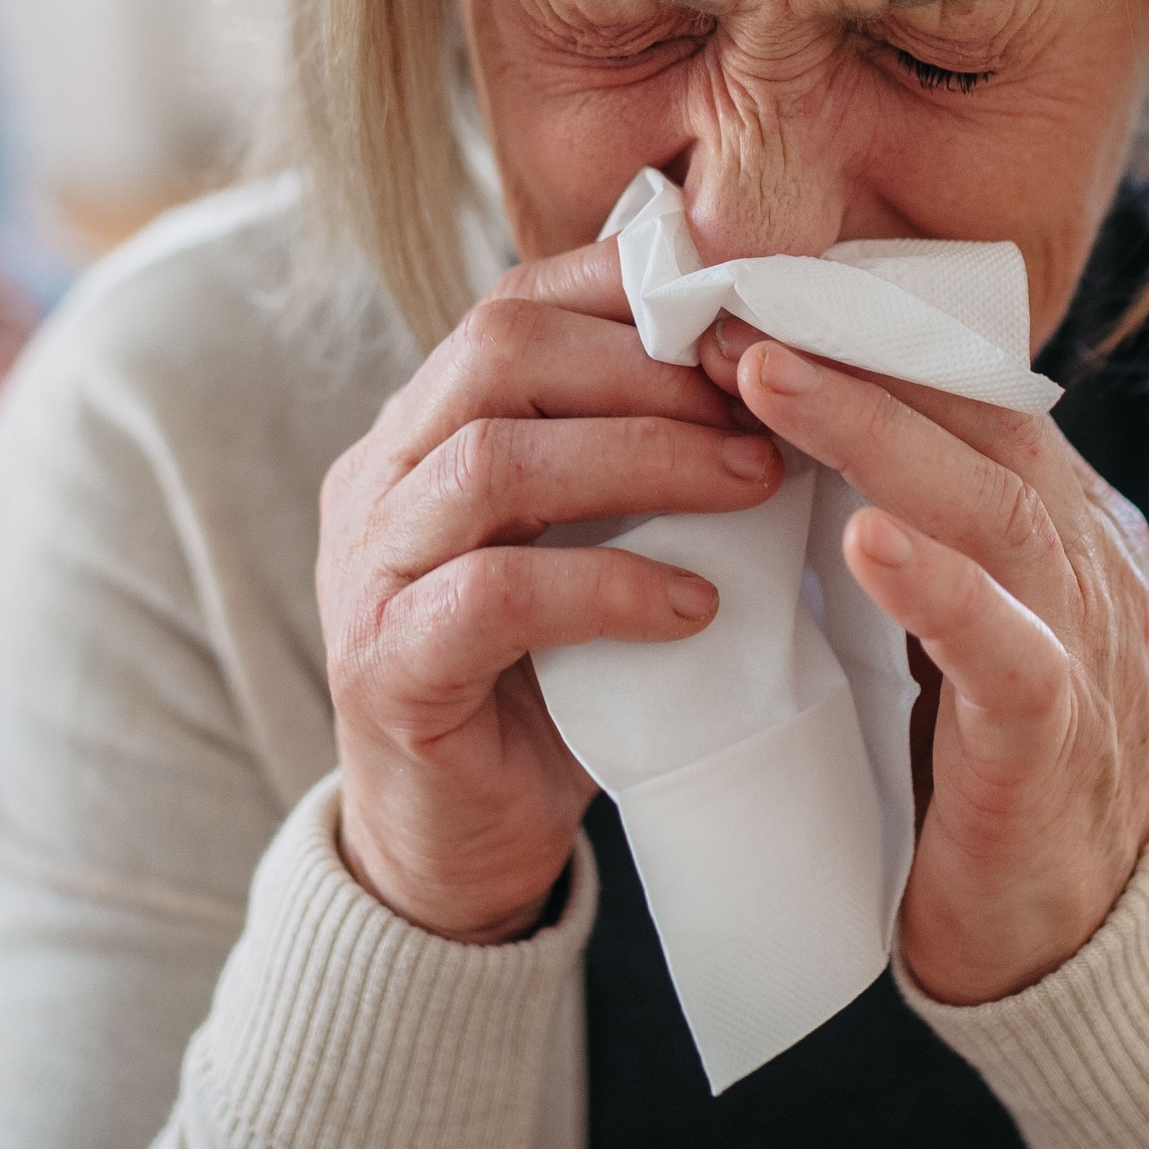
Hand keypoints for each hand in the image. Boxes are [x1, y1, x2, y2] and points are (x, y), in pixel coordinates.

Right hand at [319, 245, 771, 943]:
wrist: (455, 854)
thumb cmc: (545, 689)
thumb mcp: (590, 548)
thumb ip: (637, 465)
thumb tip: (782, 380)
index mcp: (420, 431)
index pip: (516, 304)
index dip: (633, 294)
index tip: (750, 320)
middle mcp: (377, 479)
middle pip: (499, 349)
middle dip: (650, 366)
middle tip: (765, 404)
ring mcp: (366, 571)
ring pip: (497, 459)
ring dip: (646, 459)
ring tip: (754, 484)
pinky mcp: (386, 667)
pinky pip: (497, 593)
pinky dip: (610, 584)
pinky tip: (696, 604)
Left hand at [707, 321, 1148, 1004]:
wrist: (1051, 947)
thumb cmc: (967, 775)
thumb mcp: (933, 624)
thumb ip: (896, 530)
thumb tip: (774, 429)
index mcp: (1057, 524)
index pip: (963, 392)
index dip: (857, 335)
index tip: (742, 291)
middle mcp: (1085, 562)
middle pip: (977, 420)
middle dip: (850, 354)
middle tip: (730, 305)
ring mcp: (1085, 647)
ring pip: (993, 506)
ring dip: (875, 433)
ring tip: (766, 378)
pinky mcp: (1057, 742)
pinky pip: (1011, 651)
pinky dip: (941, 587)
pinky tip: (867, 541)